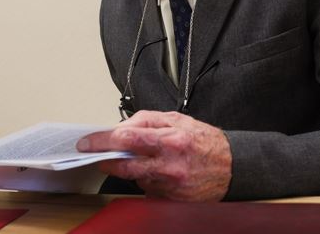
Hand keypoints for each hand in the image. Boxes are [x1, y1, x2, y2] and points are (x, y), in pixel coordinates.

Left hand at [76, 110, 231, 200]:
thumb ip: (146, 120)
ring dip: (130, 167)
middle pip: (124, 165)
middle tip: (97, 154)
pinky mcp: (170, 200)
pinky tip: (158, 171)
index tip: (87, 142)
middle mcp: (169, 166)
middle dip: (106, 159)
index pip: (126, 139)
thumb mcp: (178, 119)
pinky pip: (147, 189)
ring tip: (145, 158)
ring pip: (134, 177)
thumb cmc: (206, 142)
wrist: (232, 167)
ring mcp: (169, 186)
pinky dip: (146, 179)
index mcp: (170, 140)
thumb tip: (121, 127)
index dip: (102, 141)